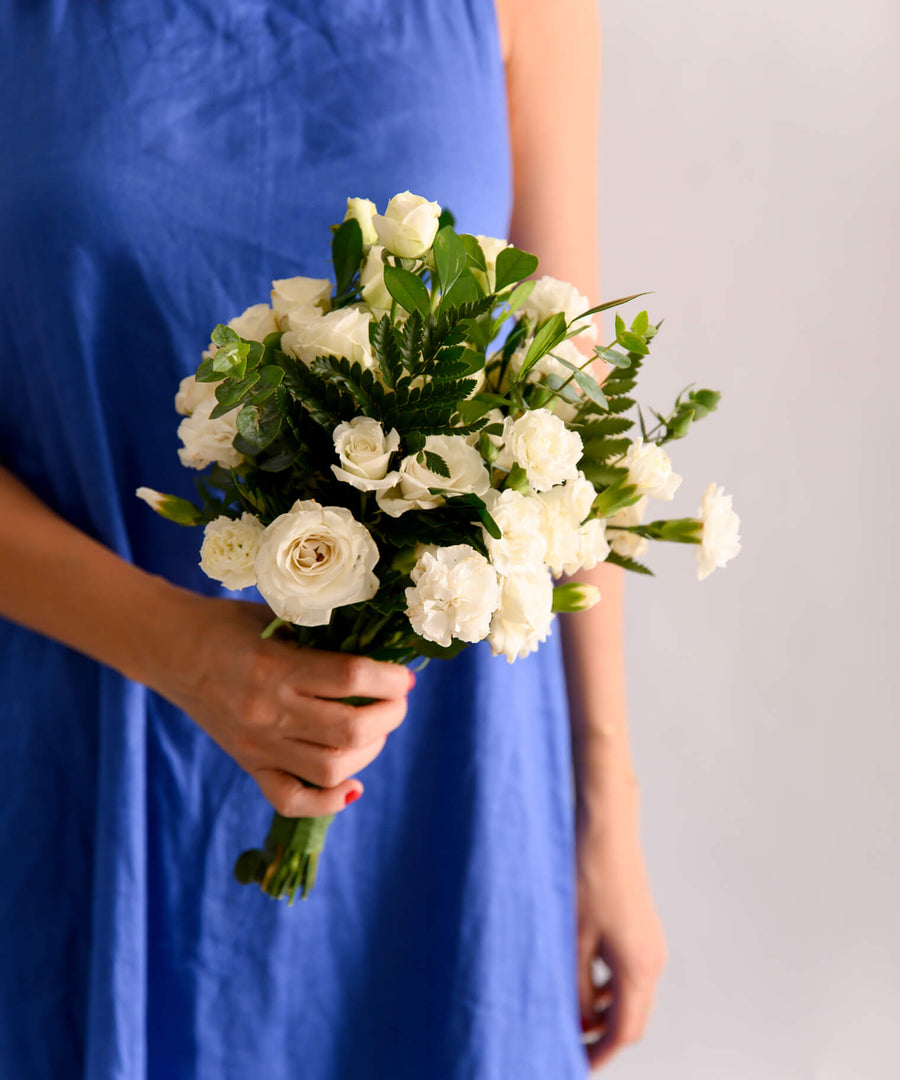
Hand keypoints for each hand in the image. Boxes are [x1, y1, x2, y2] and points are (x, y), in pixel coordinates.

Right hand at [146, 592, 412, 816]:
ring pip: (331, 768)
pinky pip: (291, 800)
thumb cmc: (228, 625)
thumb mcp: (276, 618)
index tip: (404, 675)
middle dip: (390, 715)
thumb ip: (321, 638)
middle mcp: (269, 712)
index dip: (390, 678)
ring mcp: (259, 745)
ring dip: (370, 751)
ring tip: (377, 729)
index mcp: (276, 667)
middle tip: (397, 700)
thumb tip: (378, 654)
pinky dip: (329, 801)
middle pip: (351, 729)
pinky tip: (351, 784)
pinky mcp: (249, 765)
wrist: (170, 651)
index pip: (351, 679)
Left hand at [576, 787, 667, 1071]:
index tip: (573, 1063)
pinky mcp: (642, 928)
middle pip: (633, 1018)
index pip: (624, 1031)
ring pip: (632, 995)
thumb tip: (574, 1022)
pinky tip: (581, 975)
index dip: (598, 1053)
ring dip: (604, 1009)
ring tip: (568, 1010)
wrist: (604, 827)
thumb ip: (574, 987)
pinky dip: (609, 985)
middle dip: (602, 1036)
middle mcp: (652, 959)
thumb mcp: (571, 939)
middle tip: (568, 1042)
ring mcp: (651, 942)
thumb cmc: (586, 875)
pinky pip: (630, 972)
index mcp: (638, 967)